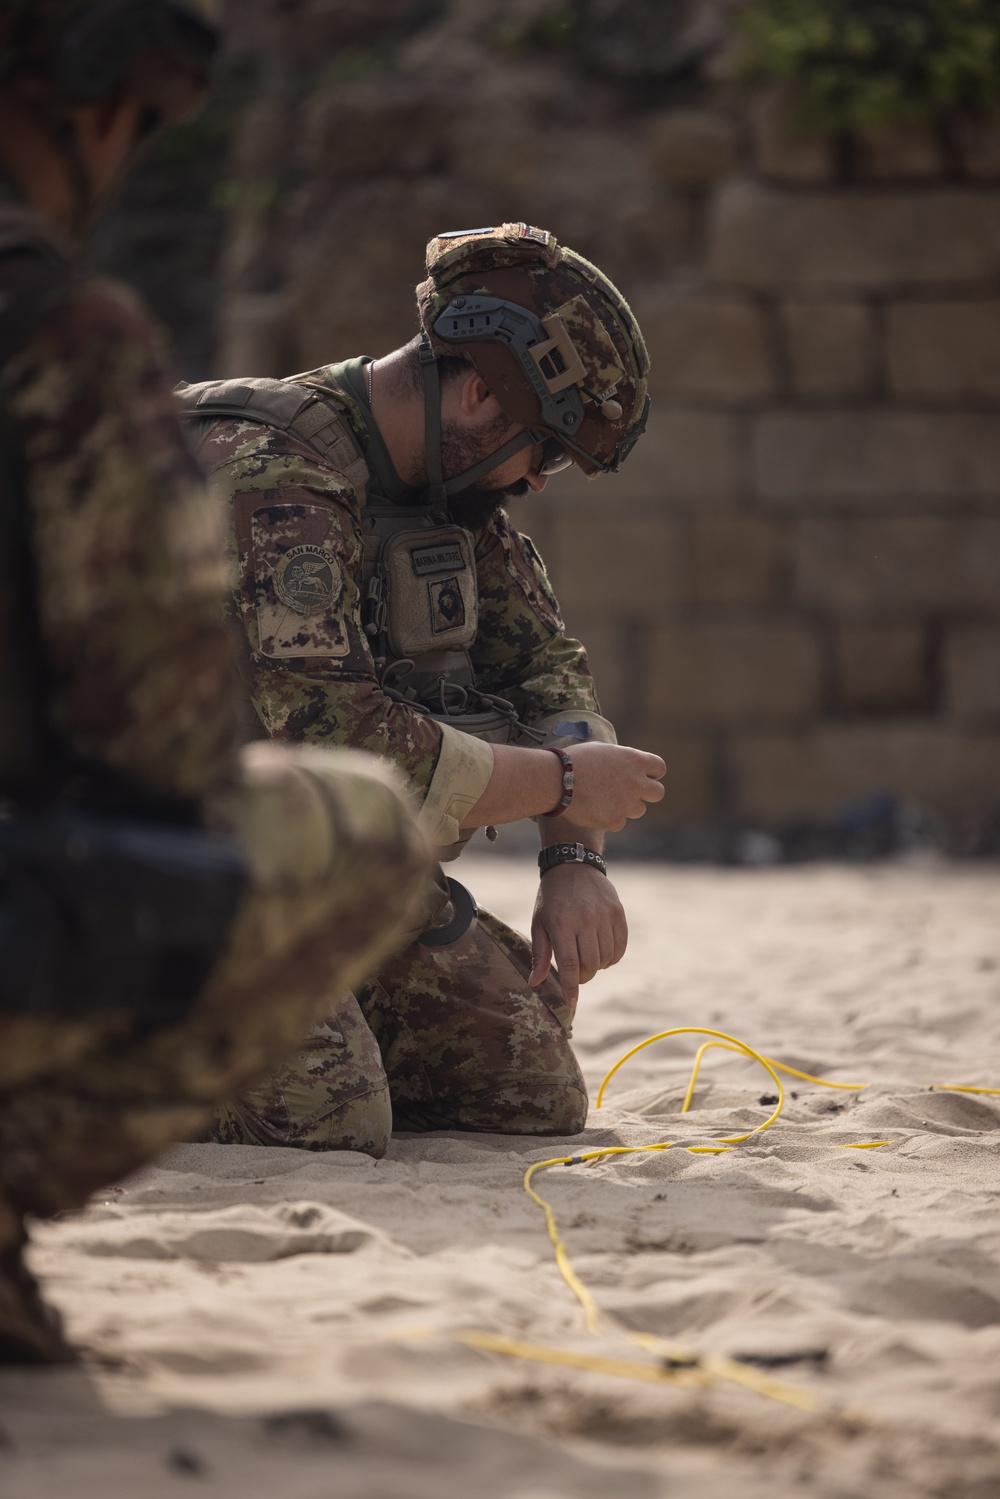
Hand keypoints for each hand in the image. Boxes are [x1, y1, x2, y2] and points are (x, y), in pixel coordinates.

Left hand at [529, 864, 627, 1006]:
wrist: (572, 865)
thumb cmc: (551, 898)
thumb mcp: (540, 923)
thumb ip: (540, 954)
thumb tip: (535, 982)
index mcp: (562, 924)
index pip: (570, 965)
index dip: (571, 987)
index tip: (571, 1002)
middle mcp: (585, 920)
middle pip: (590, 965)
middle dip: (583, 976)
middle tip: (576, 972)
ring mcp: (604, 915)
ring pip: (606, 958)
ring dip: (598, 966)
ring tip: (588, 957)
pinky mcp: (617, 912)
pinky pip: (620, 945)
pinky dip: (613, 956)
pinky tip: (603, 953)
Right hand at [561, 742, 664, 831]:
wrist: (555, 780)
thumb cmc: (573, 761)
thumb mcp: (600, 750)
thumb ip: (619, 758)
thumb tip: (625, 763)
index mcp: (634, 760)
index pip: (659, 768)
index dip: (651, 773)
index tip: (642, 777)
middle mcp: (636, 782)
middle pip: (658, 793)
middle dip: (646, 794)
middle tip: (631, 793)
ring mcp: (627, 803)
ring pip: (639, 810)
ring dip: (627, 807)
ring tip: (604, 800)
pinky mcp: (615, 820)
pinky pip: (619, 822)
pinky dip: (608, 818)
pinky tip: (593, 810)